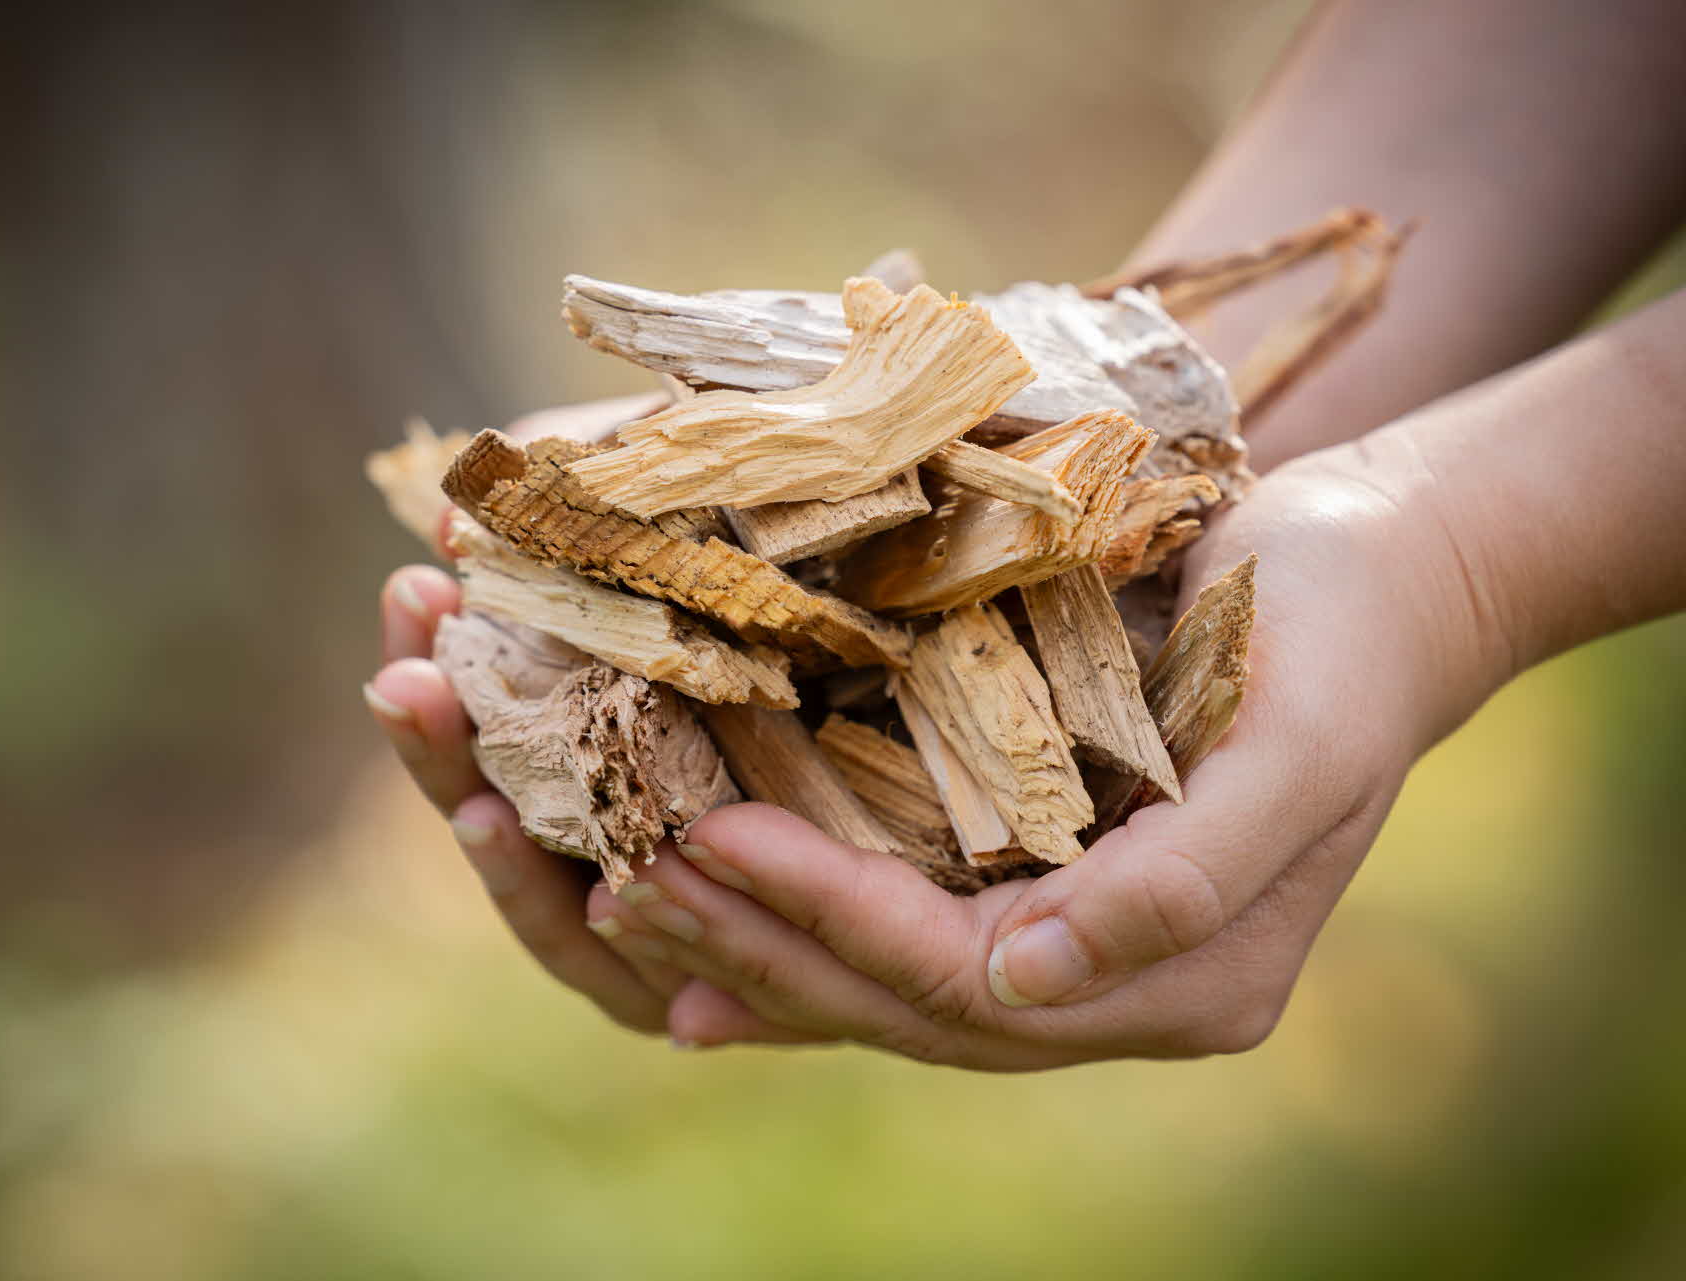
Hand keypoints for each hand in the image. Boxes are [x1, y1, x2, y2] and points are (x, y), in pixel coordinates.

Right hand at [363, 395, 814, 1042]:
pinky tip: (619, 890)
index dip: (442, 656)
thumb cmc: (873, 605)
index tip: (415, 581)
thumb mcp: (743, 536)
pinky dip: (638, 952)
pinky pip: (673, 991)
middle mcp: (636, 846)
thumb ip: (618, 504)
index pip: (498, 713)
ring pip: (569, 922)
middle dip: (441, 754)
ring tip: (481, 800)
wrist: (1042, 742)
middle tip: (404, 678)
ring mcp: (684, 934)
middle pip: (505, 819)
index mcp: (620, 746)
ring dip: (509, 862)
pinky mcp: (756, 999)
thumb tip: (462, 508)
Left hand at [586, 436, 1506, 1065]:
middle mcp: (1118, 991)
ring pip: (886, 984)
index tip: (712, 834)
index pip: (969, 983)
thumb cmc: (1341, 634)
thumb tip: (1026, 981)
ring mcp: (1076, 952)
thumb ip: (1184, 881)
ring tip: (631, 894)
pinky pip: (899, 934)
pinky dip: (800, 930)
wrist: (1380, 581)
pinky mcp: (1037, 891)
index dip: (834, 918)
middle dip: (763, 941)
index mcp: (1190, 980)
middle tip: (629, 875)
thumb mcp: (1298, 741)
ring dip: (758, 943)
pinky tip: (702, 930)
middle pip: (905, 1003)